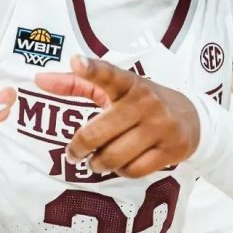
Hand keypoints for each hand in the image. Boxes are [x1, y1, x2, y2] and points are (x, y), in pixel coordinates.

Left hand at [34, 55, 199, 178]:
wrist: (192, 118)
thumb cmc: (141, 102)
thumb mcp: (115, 88)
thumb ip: (76, 83)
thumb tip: (39, 79)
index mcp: (129, 83)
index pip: (109, 75)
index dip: (92, 69)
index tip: (77, 61)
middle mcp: (146, 102)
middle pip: (98, 133)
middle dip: (79, 148)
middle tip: (73, 153)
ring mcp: (161, 126)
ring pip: (114, 156)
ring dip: (99, 163)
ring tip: (97, 162)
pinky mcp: (172, 149)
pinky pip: (134, 170)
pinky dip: (122, 171)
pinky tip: (122, 165)